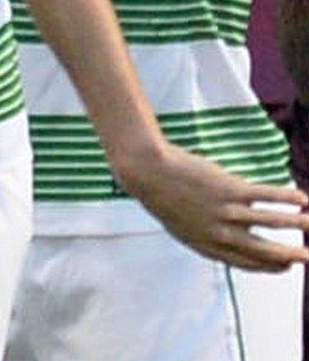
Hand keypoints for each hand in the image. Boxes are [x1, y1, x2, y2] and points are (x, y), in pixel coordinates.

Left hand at [116, 142, 308, 271]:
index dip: (270, 266)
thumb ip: (206, 235)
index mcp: (207, 247)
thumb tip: (228, 238)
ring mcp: (226, 212)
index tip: (287, 266)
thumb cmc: (163, 197)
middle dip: (290, 256)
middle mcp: (220, 234)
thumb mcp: (182, 225)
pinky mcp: (230, 190)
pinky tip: (303, 199)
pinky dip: (287, 198)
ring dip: (297, 223)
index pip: (246, 263)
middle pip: (263, 250)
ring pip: (271, 221)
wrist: (147, 172)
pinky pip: (266, 196)